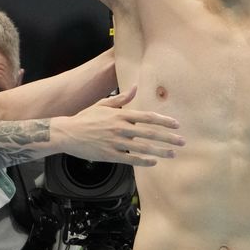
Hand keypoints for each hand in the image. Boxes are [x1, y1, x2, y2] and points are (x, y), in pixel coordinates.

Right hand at [59, 86, 183, 165]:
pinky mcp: (110, 155)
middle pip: (149, 133)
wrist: (67, 133)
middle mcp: (120, 128)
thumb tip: (135, 87)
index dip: (163, 121)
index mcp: (120, 114)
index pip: (147, 117)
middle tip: (182, 141)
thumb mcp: (103, 104)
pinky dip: (144, 161)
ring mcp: (115, 142)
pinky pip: (131, 159)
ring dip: (160, 151)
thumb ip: (121, 98)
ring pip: (143, 147)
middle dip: (168, 137)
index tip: (176, 125)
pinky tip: (154, 162)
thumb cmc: (85, 118)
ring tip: (172, 154)